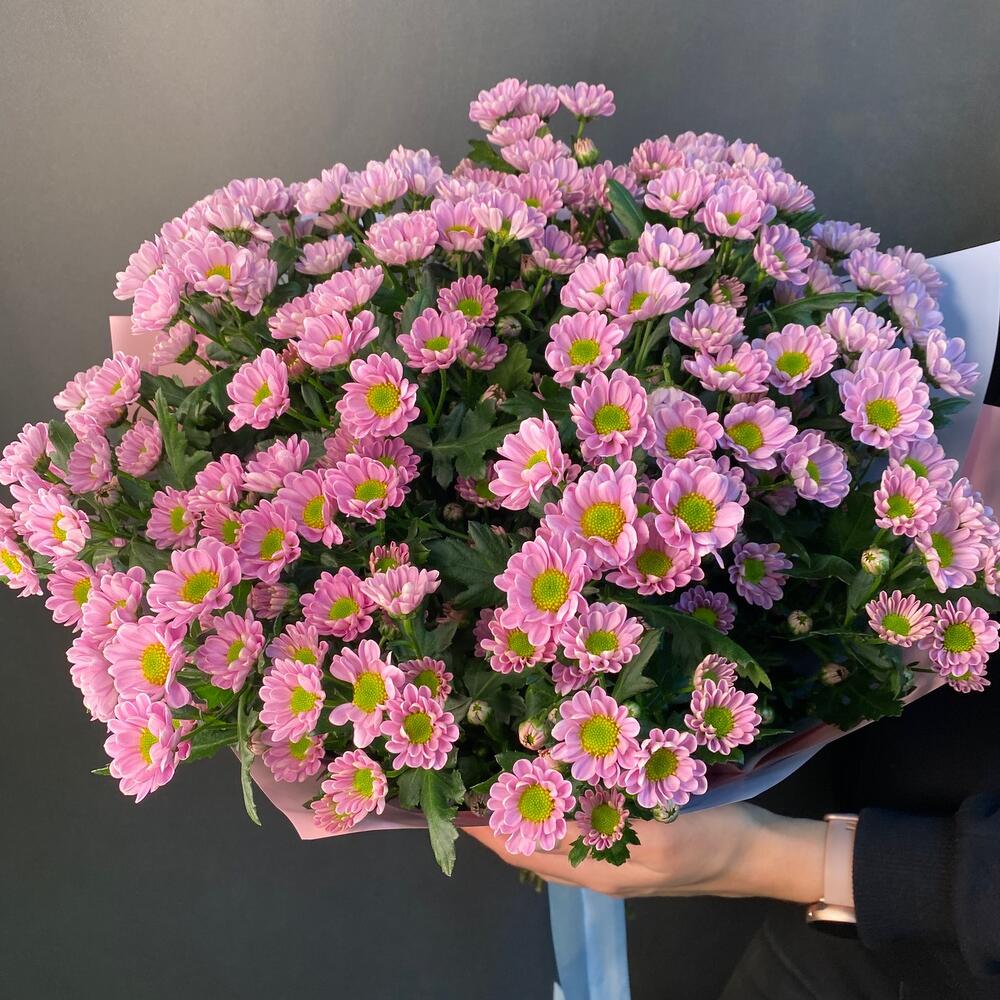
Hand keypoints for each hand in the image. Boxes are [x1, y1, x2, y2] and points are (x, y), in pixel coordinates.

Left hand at [463, 802, 825, 902]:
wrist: (758, 853)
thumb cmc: (713, 839)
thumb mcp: (659, 834)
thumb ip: (603, 827)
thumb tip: (544, 810)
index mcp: (597, 869)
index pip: (521, 849)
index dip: (486, 825)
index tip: (456, 792)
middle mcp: (594, 867)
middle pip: (528, 844)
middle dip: (496, 813)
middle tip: (470, 769)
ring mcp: (610, 855)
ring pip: (548, 835)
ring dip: (521, 806)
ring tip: (496, 766)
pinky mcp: (627, 839)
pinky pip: (574, 826)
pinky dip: (552, 803)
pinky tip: (551, 774)